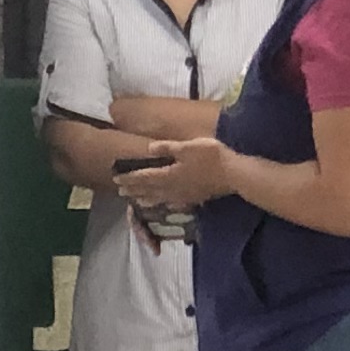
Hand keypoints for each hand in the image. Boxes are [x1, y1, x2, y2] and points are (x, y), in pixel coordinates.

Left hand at [116, 135, 232, 207]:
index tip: (116, 178)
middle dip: (133, 189)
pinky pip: (172, 202)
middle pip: (148, 189)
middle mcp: (172, 187)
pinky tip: (163, 204)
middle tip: (119, 191)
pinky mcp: (194, 198)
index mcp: (168, 174)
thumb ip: (167, 148)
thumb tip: (148, 149)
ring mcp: (183, 195)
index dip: (129, 178)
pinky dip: (163, 203)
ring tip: (135, 201)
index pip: (143, 177)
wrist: (233, 174)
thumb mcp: (187, 147)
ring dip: (145, 198)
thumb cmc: (211, 157)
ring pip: (159, 198)